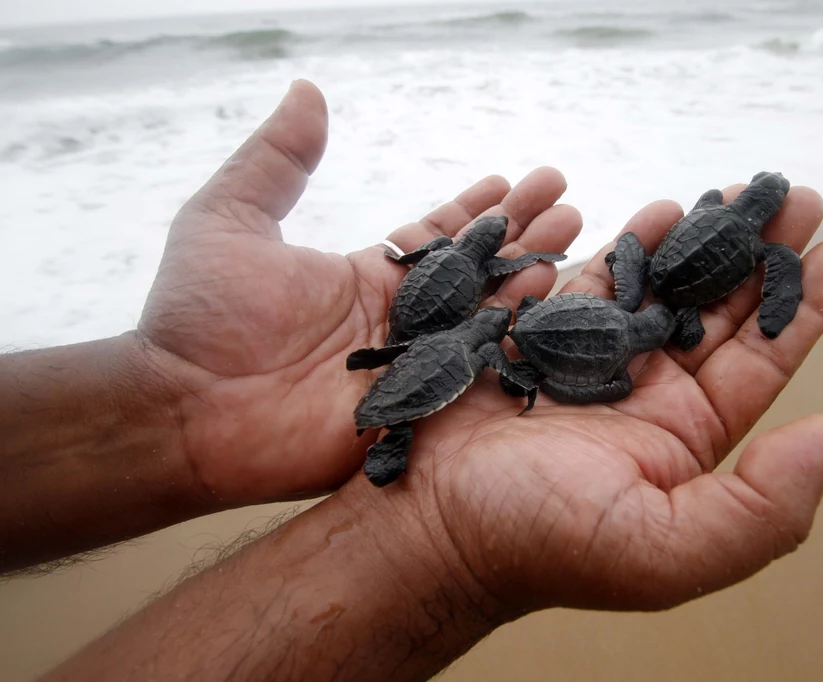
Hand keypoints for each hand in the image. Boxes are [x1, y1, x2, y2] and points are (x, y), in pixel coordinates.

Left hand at [138, 80, 581, 504]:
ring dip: (534, 277)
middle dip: (524, 234)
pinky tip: (557, 306)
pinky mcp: (417, 410)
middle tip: (570, 204)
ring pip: (488, 316)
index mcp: (364, 277)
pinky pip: (478, 373)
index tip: (517, 179)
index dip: (477, 208)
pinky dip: (518, 340)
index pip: (437, 237)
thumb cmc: (200, 317)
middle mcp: (398, 320)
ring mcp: (412, 366)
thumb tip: (307, 92)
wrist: (186, 410)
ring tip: (582, 240)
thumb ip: (276, 160)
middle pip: (476, 272)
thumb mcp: (229, 219)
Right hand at [373, 187, 822, 616]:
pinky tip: (660, 209)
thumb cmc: (536, 542)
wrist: (423, 525)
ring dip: (703, 238)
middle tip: (794, 195)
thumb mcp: (664, 549)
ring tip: (740, 191)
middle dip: (759, 254)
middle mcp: (646, 395)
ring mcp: (591, 359)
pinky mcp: (537, 333)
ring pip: (662, 284)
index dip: (803, 308)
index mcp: (684, 439)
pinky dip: (629, 243)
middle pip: (719, 311)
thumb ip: (763, 506)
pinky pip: (593, 277)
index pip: (760, 362)